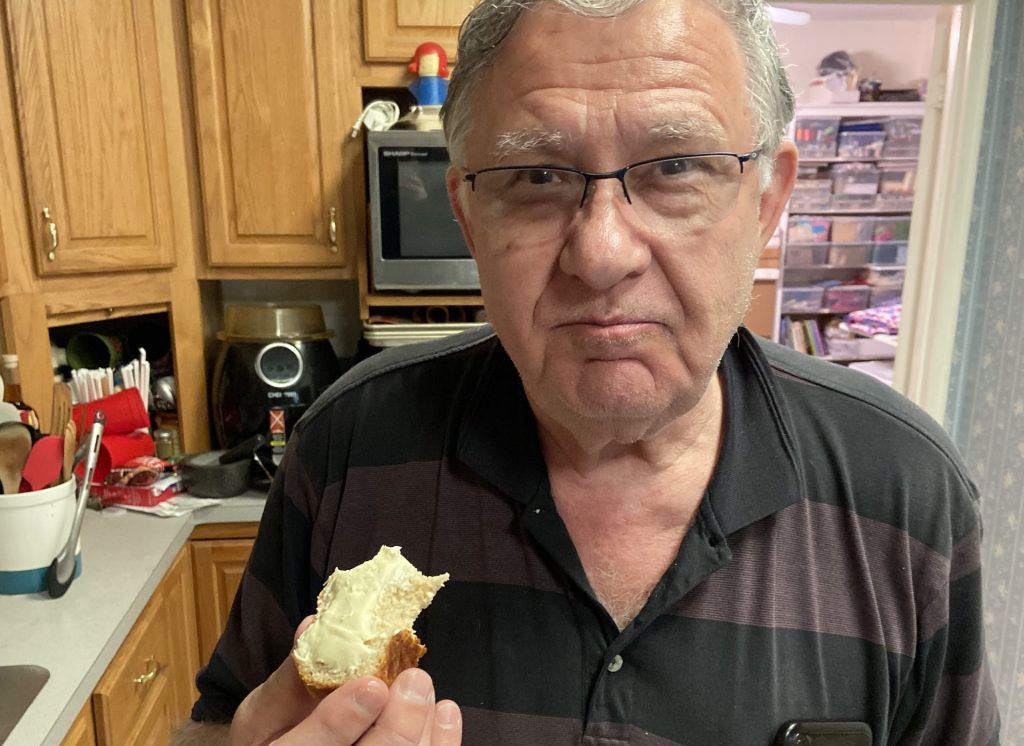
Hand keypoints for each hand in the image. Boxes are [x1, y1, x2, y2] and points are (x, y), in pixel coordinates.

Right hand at [230, 618, 461, 744]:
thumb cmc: (273, 734)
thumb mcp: (264, 710)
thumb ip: (290, 677)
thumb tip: (313, 627)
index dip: (339, 723)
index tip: (370, 686)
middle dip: (397, 726)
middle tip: (414, 682)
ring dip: (420, 728)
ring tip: (425, 688)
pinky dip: (440, 742)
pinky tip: (445, 712)